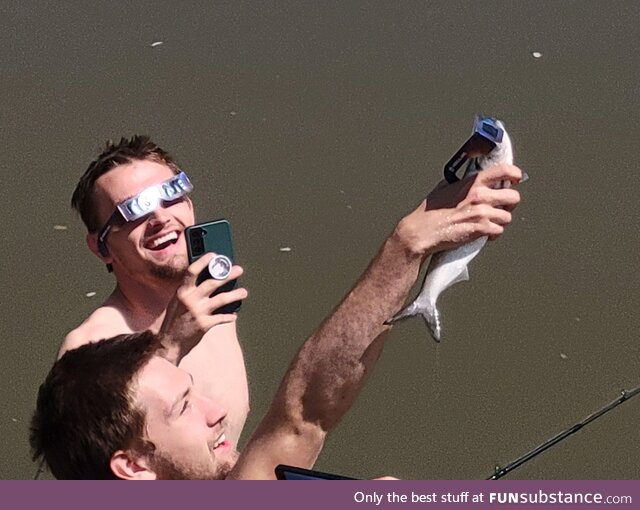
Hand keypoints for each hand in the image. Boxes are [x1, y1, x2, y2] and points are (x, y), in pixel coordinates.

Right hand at [157, 252, 247, 363]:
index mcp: (182, 291)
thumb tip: (205, 277)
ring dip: (235, 295)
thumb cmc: (173, 320)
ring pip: (221, 299)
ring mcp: (198, 312)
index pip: (192, 271)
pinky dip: (229, 316)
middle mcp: (190, 300)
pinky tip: (234, 315)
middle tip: (239, 270)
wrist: (168, 342)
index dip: (204, 261)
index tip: (215, 255)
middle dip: (228, 275)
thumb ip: (189, 290)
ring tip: (244, 292)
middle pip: (212, 283)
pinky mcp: (204, 324)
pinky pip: (221, 318)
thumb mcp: (177, 301)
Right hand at [393, 163, 522, 257]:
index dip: (515, 174)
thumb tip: (467, 179)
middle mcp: (480, 195)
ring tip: (490, 222)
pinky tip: (484, 233)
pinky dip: (493, 234)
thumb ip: (461, 182)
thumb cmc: (429, 212)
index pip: (505, 170)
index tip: (515, 179)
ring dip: (500, 221)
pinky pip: (498, 231)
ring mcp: (482, 213)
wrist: (422, 231)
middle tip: (502, 207)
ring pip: (508, 217)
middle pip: (514, 196)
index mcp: (473, 182)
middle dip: (510, 203)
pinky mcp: (481, 229)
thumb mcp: (444, 187)